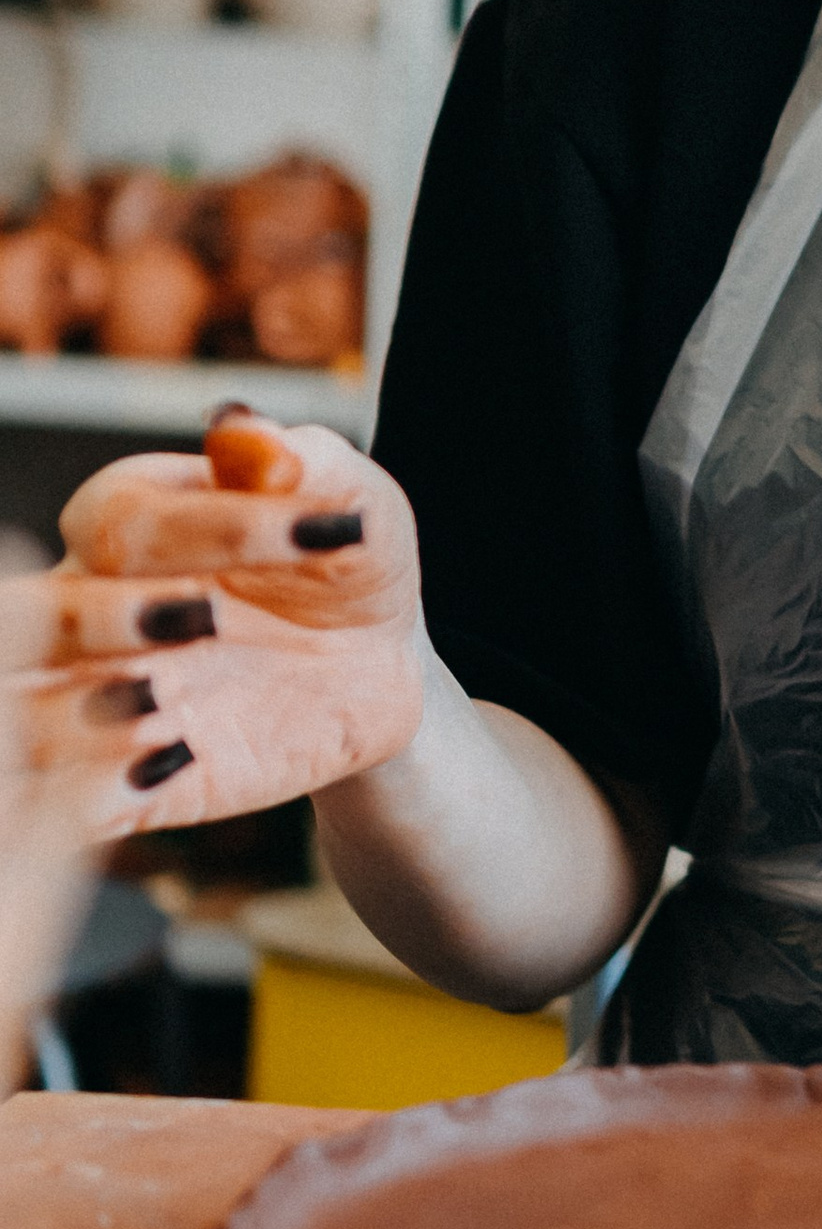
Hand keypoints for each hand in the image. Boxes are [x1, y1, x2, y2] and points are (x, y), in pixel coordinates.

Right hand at [9, 409, 423, 846]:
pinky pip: (68, 800)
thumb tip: (242, 428)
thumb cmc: (345, 560)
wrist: (379, 666)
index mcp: (132, 521)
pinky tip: (167, 765)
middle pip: (28, 614)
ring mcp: (103, 697)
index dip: (215, 526)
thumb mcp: (351, 503)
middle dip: (100, 619)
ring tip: (159, 707)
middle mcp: (92, 608)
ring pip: (21, 709)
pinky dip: (91, 791)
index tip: (328, 529)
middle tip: (206, 618)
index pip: (124, 519)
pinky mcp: (131, 781)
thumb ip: (303, 464)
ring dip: (72, 715)